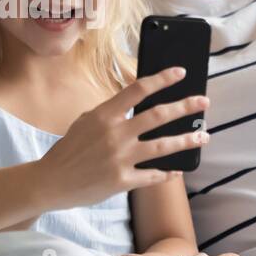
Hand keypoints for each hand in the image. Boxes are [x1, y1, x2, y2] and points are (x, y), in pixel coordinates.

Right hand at [36, 66, 209, 210]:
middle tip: (204, 102)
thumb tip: (135, 103)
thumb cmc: (68, 150)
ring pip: (163, 146)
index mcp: (104, 115)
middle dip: (185, 107)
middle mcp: (115, 134)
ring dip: (187, 140)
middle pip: (158, 115)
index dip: (162, 79)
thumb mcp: (85, 121)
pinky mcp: (123, 181)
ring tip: (204, 136)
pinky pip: (152, 175)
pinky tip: (178, 169)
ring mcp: (120, 158)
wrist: (51, 182)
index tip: (181, 73)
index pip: (138, 90)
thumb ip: (110, 112)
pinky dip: (168, 173)